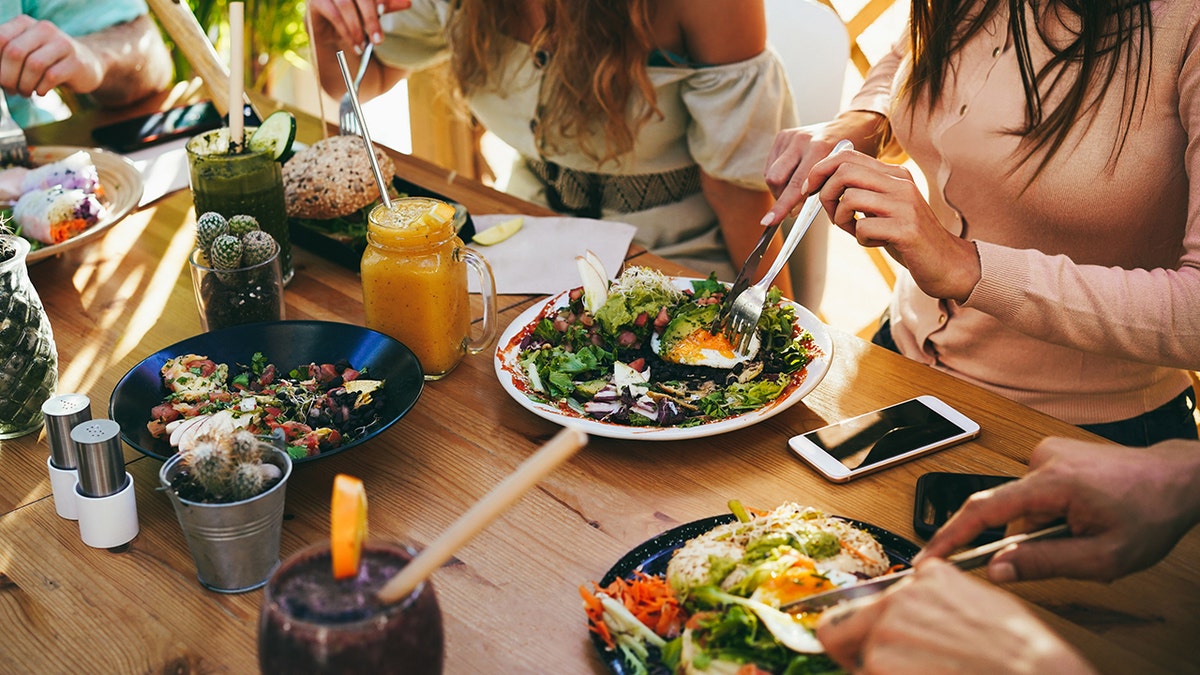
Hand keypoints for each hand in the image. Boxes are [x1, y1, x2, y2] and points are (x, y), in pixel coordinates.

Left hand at [0, 16, 101, 96]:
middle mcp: (44, 29)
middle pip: (15, 52)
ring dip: (25, 85)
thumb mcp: (26, 52)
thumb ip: (7, 56)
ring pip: (34, 65)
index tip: (0, 78)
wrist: (87, 62)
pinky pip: (51, 77)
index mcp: (26, 23)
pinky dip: (41, 89)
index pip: (1, 38)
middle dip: (8, 77)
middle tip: (11, 89)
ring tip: (26, 92)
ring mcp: (63, 44)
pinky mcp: (76, 62)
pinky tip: (41, 92)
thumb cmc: (48, 60)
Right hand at [308, 0, 411, 49]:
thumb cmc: (355, 17)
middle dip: (371, 17)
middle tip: (379, 40)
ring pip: (345, 4)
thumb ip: (387, 5)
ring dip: (357, 28)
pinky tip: (354, 45)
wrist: (328, 32)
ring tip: (364, 46)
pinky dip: (346, 31)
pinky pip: (333, 15)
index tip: (382, 10)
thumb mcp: (372, 12)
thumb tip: (407, 2)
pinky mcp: (316, 2)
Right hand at [761, 111, 888, 224]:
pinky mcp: (783, 135)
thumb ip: (821, 191)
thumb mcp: (842, 175)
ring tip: (795, 190)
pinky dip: (779, 177)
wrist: (852, 127)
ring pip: (770, 174)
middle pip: (775, 179)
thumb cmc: (850, 157)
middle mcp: (802, 140)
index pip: (794, 185)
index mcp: (820, 149)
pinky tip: (794, 176)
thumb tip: (794, 211)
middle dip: (780, 198)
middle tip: (793, 206)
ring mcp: (791, 136)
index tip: (768, 222)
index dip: (782, 206)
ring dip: (779, 189)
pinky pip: (770, 166)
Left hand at [804, 148, 980, 301]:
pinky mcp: (906, 229)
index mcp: (894, 174)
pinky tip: (875, 242)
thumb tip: (822, 184)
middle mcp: (900, 184)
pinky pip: (863, 227)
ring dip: (841, 219)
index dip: (820, 170)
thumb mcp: (884, 207)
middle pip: (845, 172)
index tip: (810, 188)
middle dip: (826, 194)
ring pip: (850, 198)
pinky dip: (860, 238)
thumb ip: (861, 192)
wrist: (946, 263)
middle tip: (834, 215)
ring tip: (855, 230)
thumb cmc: (907, 237)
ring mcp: (905, 205)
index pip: (847, 156)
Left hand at [816, 558, 1095, 673]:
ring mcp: (887, 633)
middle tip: (867, 668)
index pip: (871, 600)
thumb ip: (940, 602)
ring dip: (882, 674)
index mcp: (925, 579)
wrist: (1036, 674)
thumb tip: (921, 610)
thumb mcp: (985, 605)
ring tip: (931, 674)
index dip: (866, 628)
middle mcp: (899, 600)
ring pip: (860, 664)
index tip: (863, 642)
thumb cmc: (1024, 653)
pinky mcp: (881, 664)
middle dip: (848, 651)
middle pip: (838, 628)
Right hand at [918, 437, 1199, 582]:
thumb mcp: (1104, 557)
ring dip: (1044, 526)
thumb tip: (998, 569)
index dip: (950, 536)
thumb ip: (1045, 564)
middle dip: (1028, 539)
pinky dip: (1050, 511)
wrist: (1179, 478)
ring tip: (1087, 529)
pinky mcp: (1052, 454)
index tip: (928, 558)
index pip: (984, 509)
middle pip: (1007, 512)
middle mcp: (1043, 459)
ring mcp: (1047, 453)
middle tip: (1070, 550)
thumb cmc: (1150, 512)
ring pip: (1023, 506)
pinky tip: (1083, 512)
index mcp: (1053, 482)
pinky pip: (1035, 493)